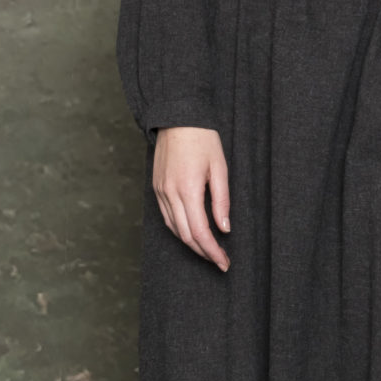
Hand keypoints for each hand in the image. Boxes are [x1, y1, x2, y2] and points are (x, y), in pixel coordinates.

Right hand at [152, 125, 230, 269]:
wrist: (176, 118)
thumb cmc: (202, 139)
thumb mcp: (220, 168)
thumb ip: (221, 201)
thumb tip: (224, 228)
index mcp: (188, 190)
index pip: (200, 232)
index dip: (213, 251)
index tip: (224, 262)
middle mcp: (170, 194)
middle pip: (186, 236)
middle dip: (203, 252)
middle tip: (219, 261)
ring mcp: (160, 191)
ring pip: (174, 229)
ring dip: (191, 243)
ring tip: (208, 250)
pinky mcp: (156, 188)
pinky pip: (166, 217)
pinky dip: (179, 230)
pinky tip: (191, 233)